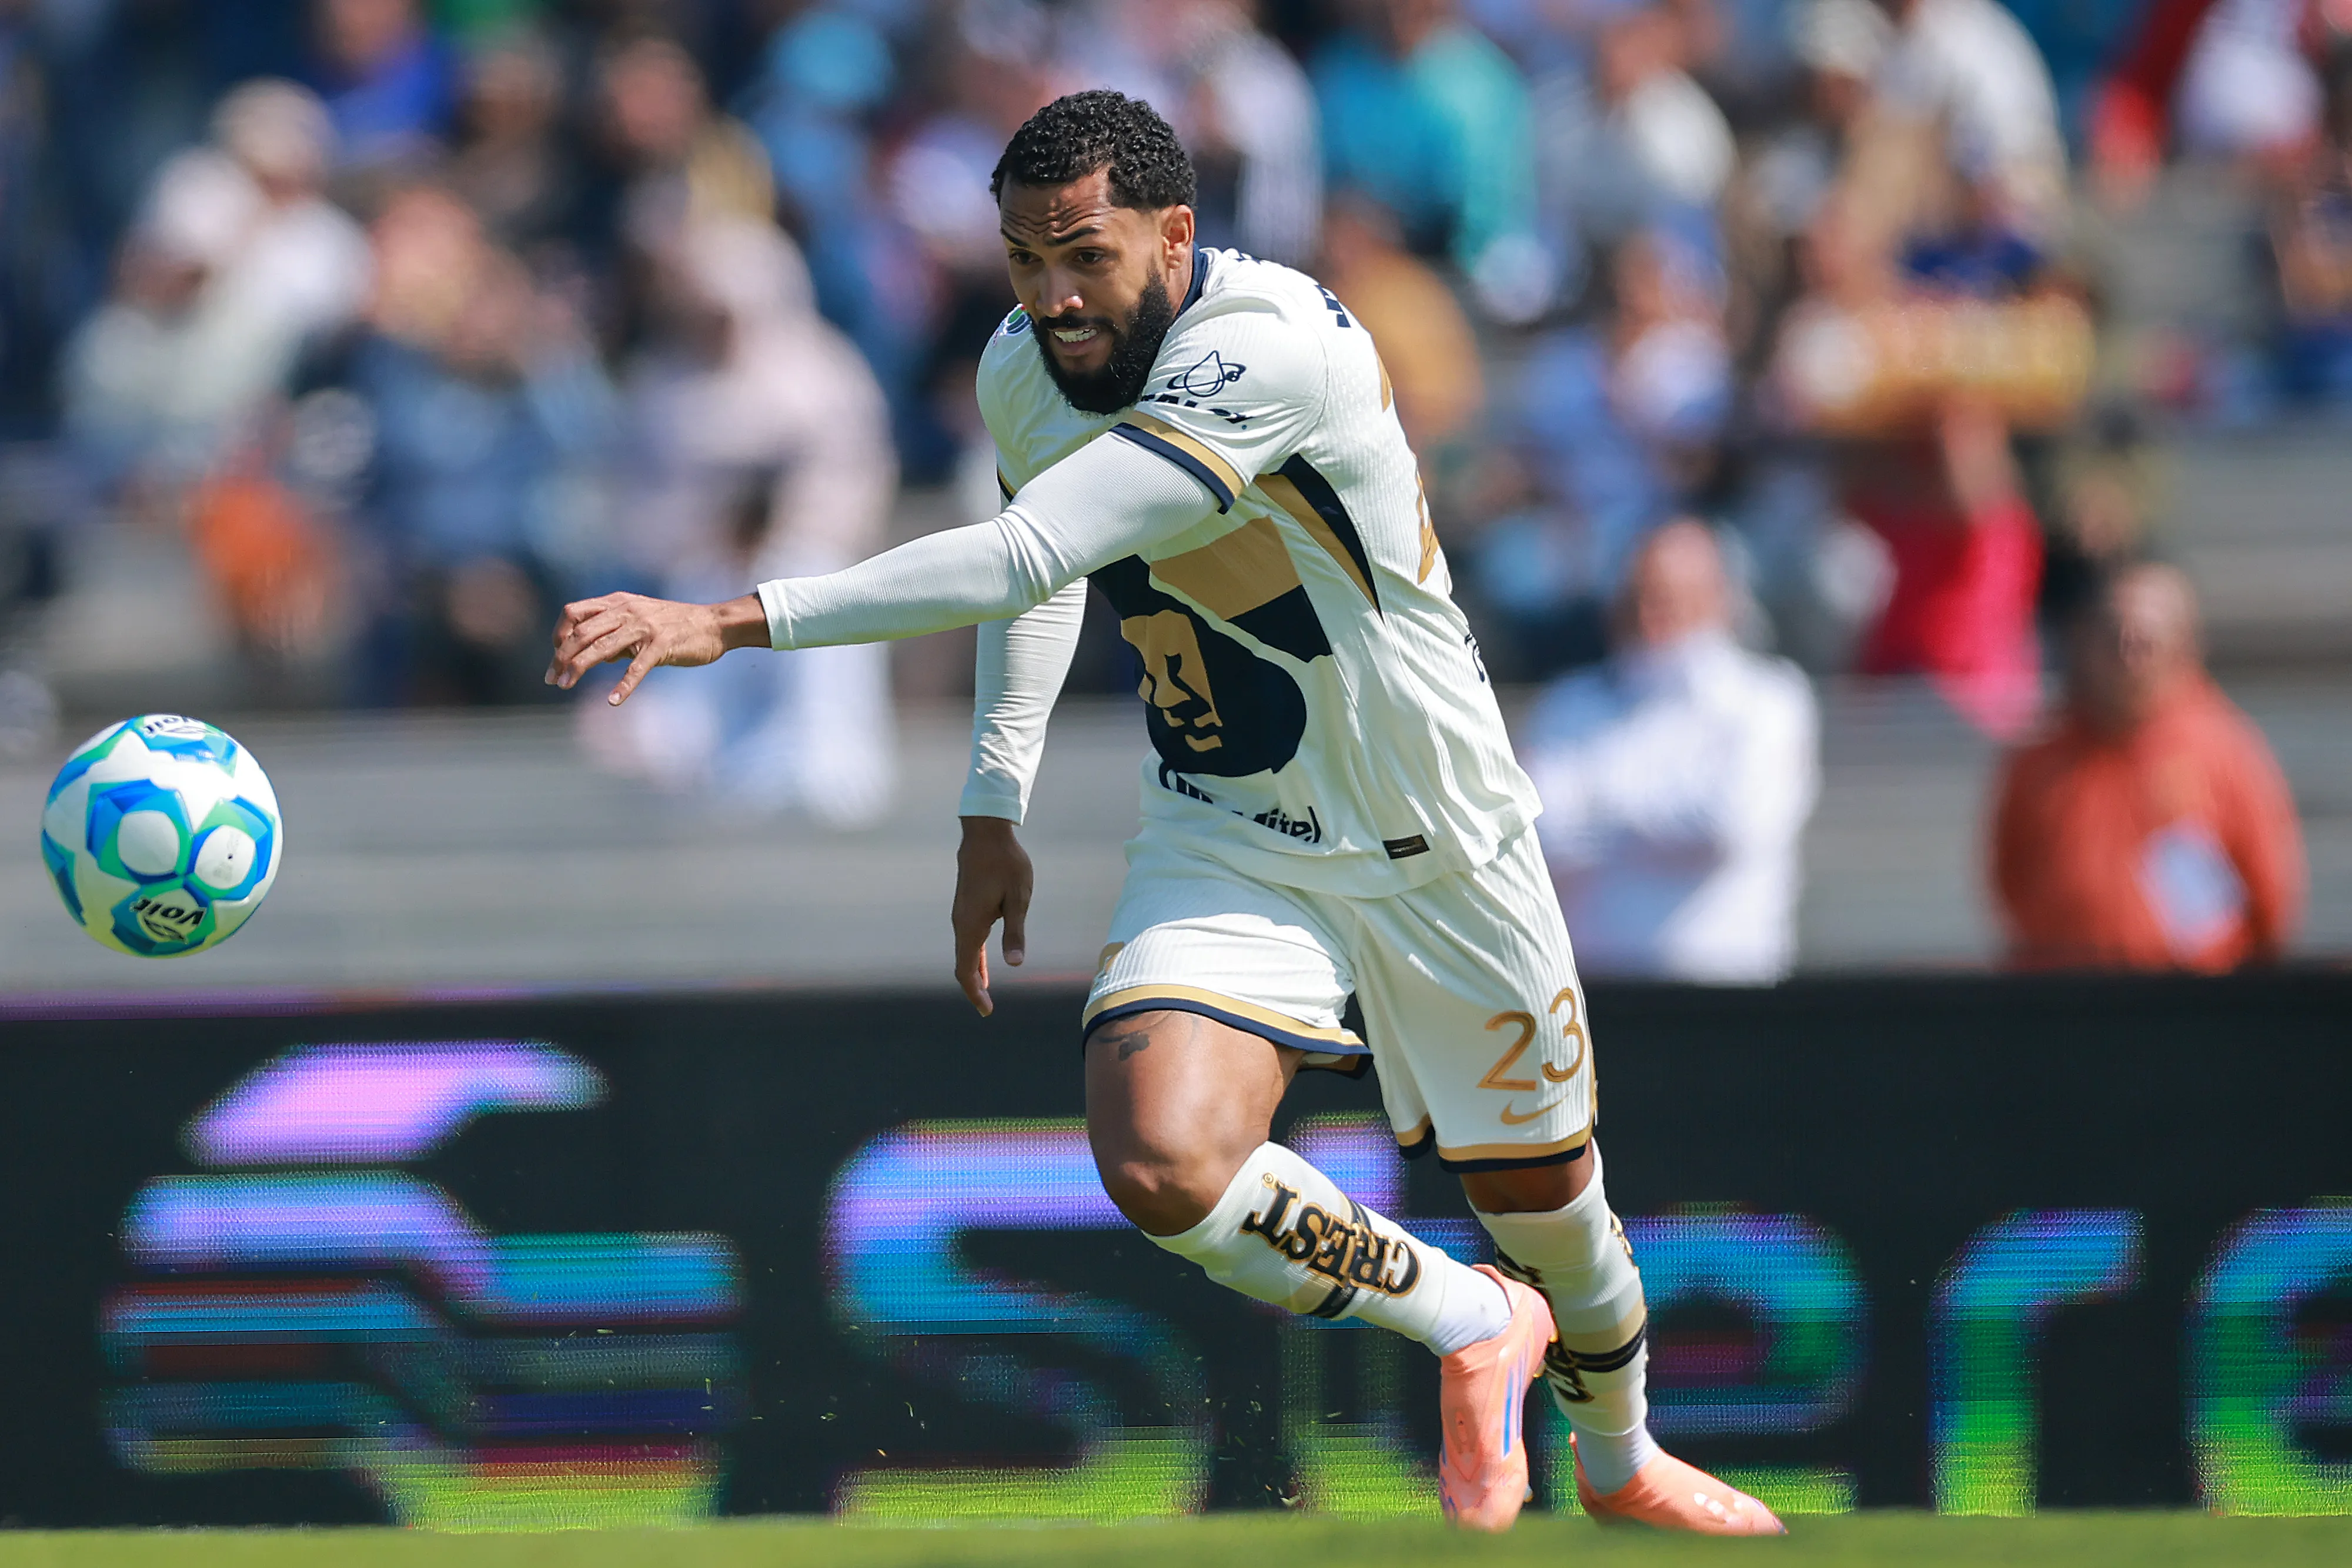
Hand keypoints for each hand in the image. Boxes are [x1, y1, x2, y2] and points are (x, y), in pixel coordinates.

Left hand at [545, 591, 766, 704]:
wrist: (714, 624)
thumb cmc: (676, 624)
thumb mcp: (641, 620)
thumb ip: (617, 635)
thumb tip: (597, 656)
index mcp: (618, 602)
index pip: (574, 613)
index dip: (559, 634)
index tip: (555, 656)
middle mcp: (627, 611)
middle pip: (581, 632)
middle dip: (561, 656)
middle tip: (551, 679)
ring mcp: (644, 627)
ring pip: (601, 648)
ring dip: (579, 667)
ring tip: (565, 685)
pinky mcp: (662, 645)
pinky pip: (637, 668)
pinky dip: (623, 686)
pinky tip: (613, 701)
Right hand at [952, 815, 1032, 1016]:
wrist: (986, 834)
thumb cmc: (1006, 864)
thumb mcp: (1018, 898)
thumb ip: (1015, 931)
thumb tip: (1015, 963)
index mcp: (971, 924)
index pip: (966, 969)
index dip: (975, 992)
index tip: (986, 1010)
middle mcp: (961, 922)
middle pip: (962, 965)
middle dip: (974, 988)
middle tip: (987, 1009)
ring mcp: (961, 914)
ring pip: (964, 952)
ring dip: (974, 973)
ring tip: (986, 992)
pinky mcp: (966, 907)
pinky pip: (968, 939)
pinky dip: (974, 957)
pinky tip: (983, 964)